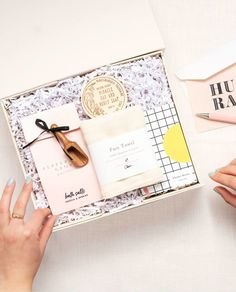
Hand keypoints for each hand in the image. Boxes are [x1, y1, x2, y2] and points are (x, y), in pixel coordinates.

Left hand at [0, 177, 55, 291]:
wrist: (13, 278)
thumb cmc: (26, 266)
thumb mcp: (41, 246)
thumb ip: (47, 228)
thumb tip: (52, 217)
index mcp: (28, 233)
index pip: (39, 214)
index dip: (46, 210)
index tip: (48, 210)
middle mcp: (14, 230)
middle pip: (20, 205)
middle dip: (25, 191)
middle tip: (28, 182)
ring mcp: (3, 231)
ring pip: (4, 208)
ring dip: (7, 193)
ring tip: (11, 183)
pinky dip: (1, 206)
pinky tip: (3, 200)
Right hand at [209, 159, 235, 206]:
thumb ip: (228, 198)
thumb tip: (217, 189)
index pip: (227, 179)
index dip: (217, 177)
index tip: (211, 175)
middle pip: (231, 169)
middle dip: (221, 170)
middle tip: (216, 172)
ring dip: (229, 165)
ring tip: (225, 169)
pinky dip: (234, 163)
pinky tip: (233, 166)